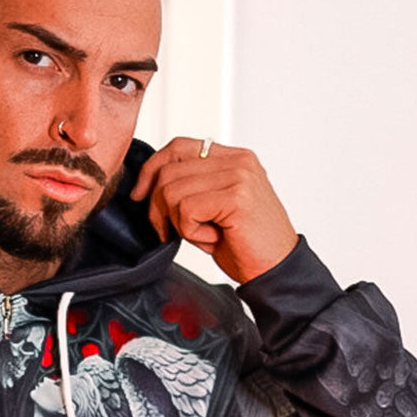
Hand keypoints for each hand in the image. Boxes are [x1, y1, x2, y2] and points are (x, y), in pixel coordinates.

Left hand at [131, 137, 297, 283]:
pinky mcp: (236, 197)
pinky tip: (213, 240)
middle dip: (157, 206)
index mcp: (234, 157)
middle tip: (169, 231)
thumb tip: (148, 186)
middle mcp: (238, 160)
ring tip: (204, 235)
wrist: (276, 270)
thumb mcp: (214, 208)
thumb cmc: (244, 245)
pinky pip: (186, 209)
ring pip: (172, 191)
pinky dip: (191, 232)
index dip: (152, 169)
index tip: (139, 196)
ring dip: (179, 223)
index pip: (178, 146)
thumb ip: (193, 187)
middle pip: (168, 170)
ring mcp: (239, 176)